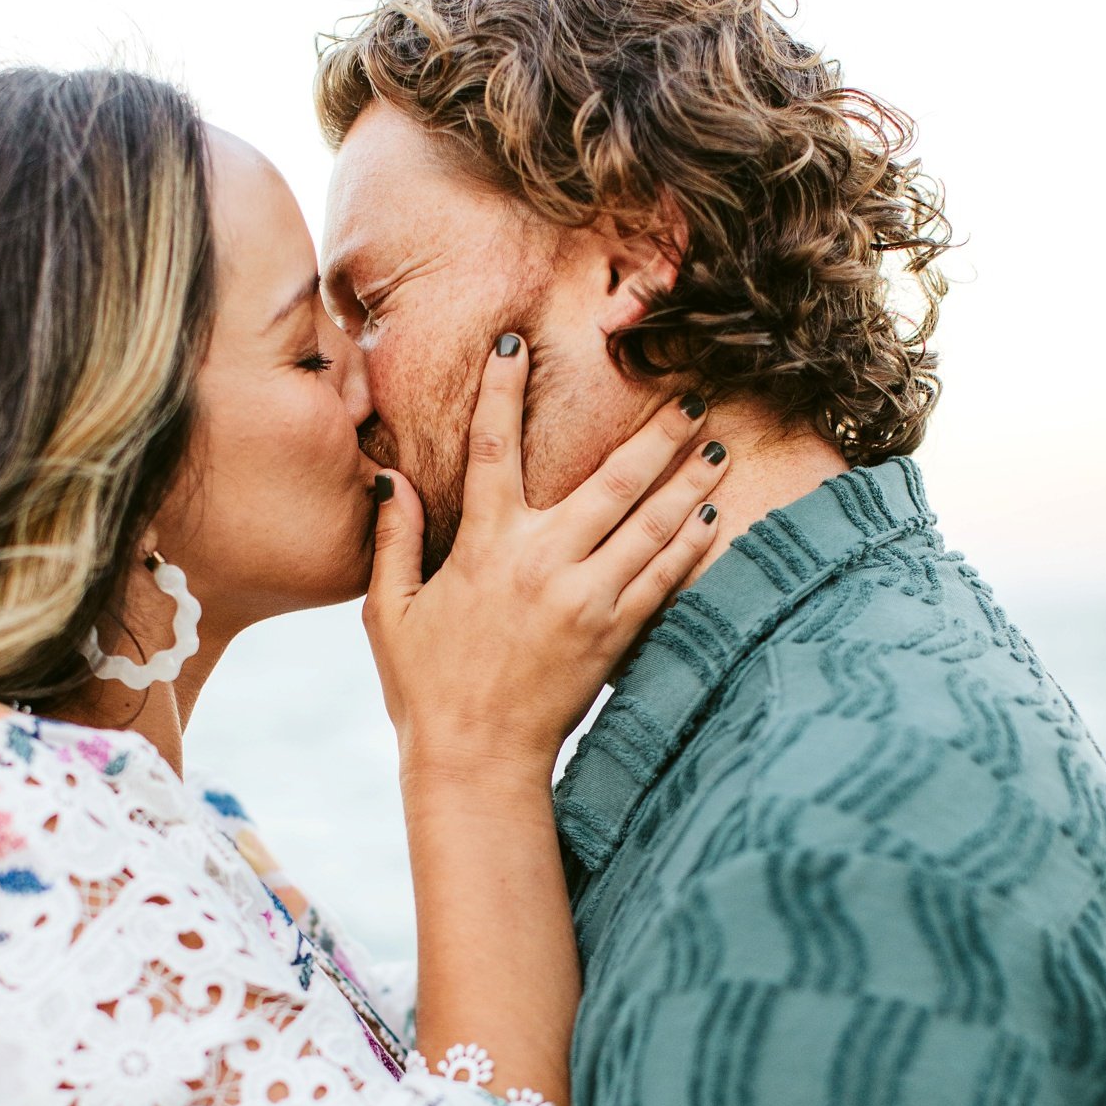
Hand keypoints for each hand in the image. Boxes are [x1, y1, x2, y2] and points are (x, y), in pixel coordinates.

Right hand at [364, 335, 728, 778]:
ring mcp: (585, 598)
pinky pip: (662, 578)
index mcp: (484, 547)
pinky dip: (689, 545)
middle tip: (691, 397)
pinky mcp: (613, 635)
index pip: (494, 449)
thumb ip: (392, 541)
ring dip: (687, 482)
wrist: (476, 760)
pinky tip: (711, 518)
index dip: (503, 392)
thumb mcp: (389, 612)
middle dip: (655, 435)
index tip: (516, 344)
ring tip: (716, 447)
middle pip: (611, 480)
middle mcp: (541, 563)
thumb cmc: (426, 688)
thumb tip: (389, 478)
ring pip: (650, 524)